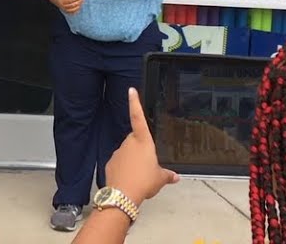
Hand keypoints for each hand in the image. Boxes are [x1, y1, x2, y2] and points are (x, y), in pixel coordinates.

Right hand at [52, 0, 83, 14]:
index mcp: (62, 0)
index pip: (71, 0)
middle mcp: (62, 5)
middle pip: (72, 5)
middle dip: (78, 2)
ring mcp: (62, 8)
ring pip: (71, 10)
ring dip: (77, 7)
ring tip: (81, 3)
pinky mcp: (62, 9)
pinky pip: (69, 12)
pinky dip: (73, 12)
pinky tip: (78, 9)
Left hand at [106, 87, 179, 205]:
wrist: (123, 194)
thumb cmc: (143, 182)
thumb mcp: (160, 178)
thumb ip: (167, 175)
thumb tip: (174, 176)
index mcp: (143, 141)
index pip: (138, 117)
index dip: (135, 103)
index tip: (131, 91)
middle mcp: (129, 143)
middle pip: (136, 141)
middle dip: (141, 150)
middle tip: (148, 166)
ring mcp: (118, 152)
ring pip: (127, 153)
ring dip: (133, 161)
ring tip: (140, 176)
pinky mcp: (111, 163)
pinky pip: (120, 163)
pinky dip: (124, 169)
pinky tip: (130, 180)